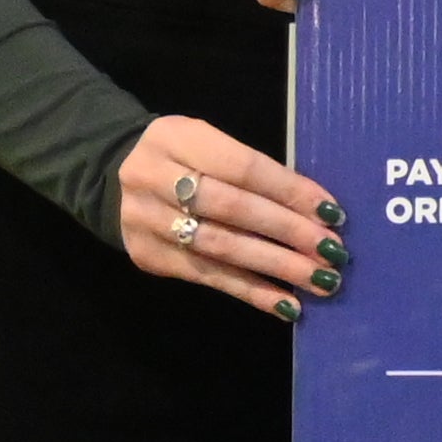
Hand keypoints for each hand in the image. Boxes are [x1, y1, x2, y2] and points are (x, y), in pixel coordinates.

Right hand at [120, 112, 338, 315]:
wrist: (109, 176)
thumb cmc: (182, 158)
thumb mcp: (207, 143)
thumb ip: (250, 169)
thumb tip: (315, 209)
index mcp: (177, 138)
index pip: (243, 168)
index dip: (290, 191)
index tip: (332, 212)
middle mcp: (155, 178)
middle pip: (233, 209)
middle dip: (289, 232)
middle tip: (332, 251)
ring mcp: (148, 221)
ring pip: (222, 247)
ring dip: (277, 267)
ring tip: (319, 281)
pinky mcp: (149, 257)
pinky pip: (209, 277)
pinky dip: (252, 291)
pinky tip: (286, 304)